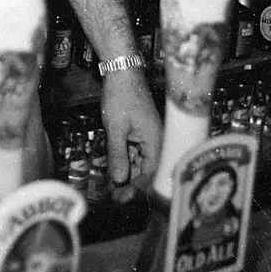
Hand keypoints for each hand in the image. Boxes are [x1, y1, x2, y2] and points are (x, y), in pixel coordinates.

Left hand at [101, 70, 161, 189]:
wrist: (122, 72)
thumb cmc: (121, 97)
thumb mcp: (115, 128)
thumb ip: (118, 154)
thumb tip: (119, 180)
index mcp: (156, 141)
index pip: (151, 173)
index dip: (137, 188)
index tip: (122, 198)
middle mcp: (157, 141)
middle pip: (148, 171)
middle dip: (132, 185)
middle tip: (115, 198)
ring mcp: (149, 137)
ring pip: (141, 163)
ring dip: (128, 176)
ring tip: (113, 190)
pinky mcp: (141, 133)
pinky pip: (136, 153)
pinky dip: (126, 162)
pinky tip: (115, 172)